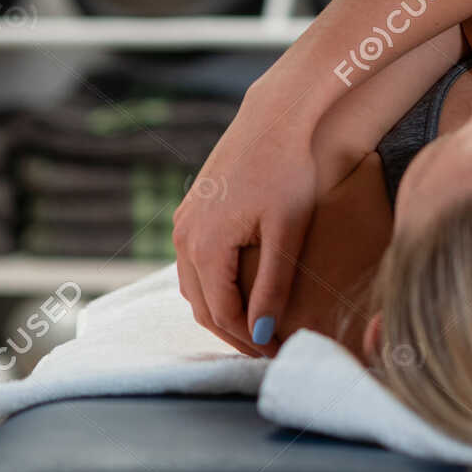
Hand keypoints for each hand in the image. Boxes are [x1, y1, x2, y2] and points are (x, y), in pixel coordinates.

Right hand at [172, 76, 318, 358]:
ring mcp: (183, 222)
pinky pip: (193, 262)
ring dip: (220, 310)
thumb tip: (263, 333)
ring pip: (194, 286)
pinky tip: (238, 290)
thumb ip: (272, 285)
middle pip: (202, 306)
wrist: (275, 117)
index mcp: (205, 246)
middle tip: (266, 350)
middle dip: (232, 333)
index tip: (277, 354)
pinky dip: (212, 284)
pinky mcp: (191, 209)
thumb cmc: (288, 169)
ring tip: (255, 326)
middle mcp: (184, 237)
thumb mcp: (287, 231)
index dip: (250, 340)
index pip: (223, 314)